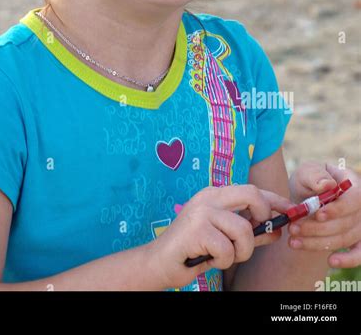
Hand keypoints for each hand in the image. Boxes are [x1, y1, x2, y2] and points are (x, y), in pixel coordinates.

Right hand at [145, 184, 291, 289]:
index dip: (275, 199)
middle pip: (252, 194)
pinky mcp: (197, 230)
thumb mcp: (226, 239)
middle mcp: (209, 197)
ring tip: (224, 255)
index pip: (252, 190)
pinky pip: (227, 249)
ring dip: (241, 252)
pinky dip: (223, 260)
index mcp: (215, 195)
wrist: (160, 262)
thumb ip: (250, 232)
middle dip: (263, 215)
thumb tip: (277, 230)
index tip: (292, 210)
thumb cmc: (194, 249)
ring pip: (244, 230)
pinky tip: (209, 259)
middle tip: (257, 233)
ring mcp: (202, 212)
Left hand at [288, 162, 360, 267]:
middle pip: (346, 223)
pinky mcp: (357, 240)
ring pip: (345, 238)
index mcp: (354, 184)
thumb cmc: (310, 181)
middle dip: (316, 228)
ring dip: (318, 242)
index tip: (318, 215)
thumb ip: (315, 175)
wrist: (309, 196)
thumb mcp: (308, 172)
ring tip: (293, 241)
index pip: (354, 199)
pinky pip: (359, 254)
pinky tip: (331, 261)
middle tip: (293, 228)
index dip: (338, 209)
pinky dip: (347, 260)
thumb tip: (326, 185)